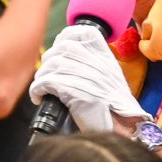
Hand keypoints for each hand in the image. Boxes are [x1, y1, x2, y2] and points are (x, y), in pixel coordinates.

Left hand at [29, 24, 144, 133]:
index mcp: (105, 57)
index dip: (66, 36)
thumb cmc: (114, 109)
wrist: (124, 129)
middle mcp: (97, 64)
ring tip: (42, 87)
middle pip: (63, 48)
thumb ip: (95, 65)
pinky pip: (46, 82)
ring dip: (41, 76)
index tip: (58, 47)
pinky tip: (38, 97)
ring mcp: (87, 76)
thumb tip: (67, 58)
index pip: (83, 32)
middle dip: (49, 59)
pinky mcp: (75, 91)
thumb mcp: (111, 79)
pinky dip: (37, 89)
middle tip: (46, 73)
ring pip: (52, 64)